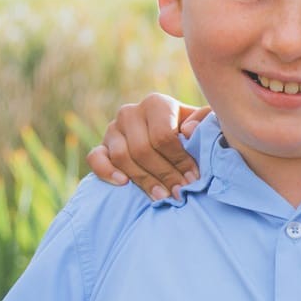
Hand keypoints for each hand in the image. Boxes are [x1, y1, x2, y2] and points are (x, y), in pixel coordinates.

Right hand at [85, 94, 208, 199]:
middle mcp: (130, 112)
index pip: (163, 136)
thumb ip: (205, 121)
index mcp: (156, 104)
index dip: (179, 160)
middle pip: (142, 149)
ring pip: (121, 157)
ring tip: (162, 196)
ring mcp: (112, 129)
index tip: (194, 178)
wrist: (171, 139)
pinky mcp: (101, 146)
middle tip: (179, 193)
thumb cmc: (192, 134)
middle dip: (164, 174)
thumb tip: (188, 130)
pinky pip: (95, 158)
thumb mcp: (205, 124)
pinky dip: (106, 172)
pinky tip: (123, 184)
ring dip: (142, 180)